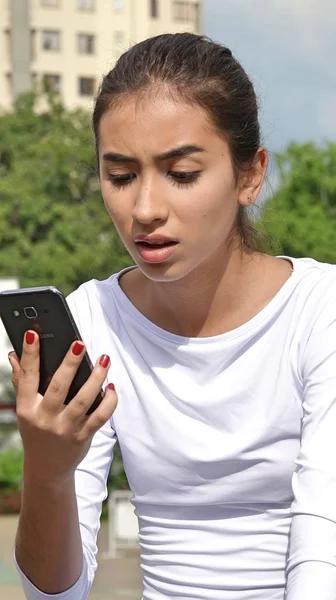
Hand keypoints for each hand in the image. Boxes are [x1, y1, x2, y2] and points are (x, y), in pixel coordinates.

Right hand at [8, 330, 117, 487]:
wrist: (46, 469)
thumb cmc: (36, 430)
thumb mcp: (24, 409)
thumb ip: (21, 381)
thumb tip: (14, 355)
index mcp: (26, 408)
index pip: (27, 377)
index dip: (29, 355)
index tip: (34, 333)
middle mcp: (44, 418)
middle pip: (58, 387)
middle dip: (69, 363)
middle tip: (80, 343)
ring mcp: (64, 429)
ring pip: (83, 400)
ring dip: (95, 378)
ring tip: (104, 360)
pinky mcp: (82, 438)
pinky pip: (100, 417)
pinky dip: (108, 401)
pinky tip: (111, 387)